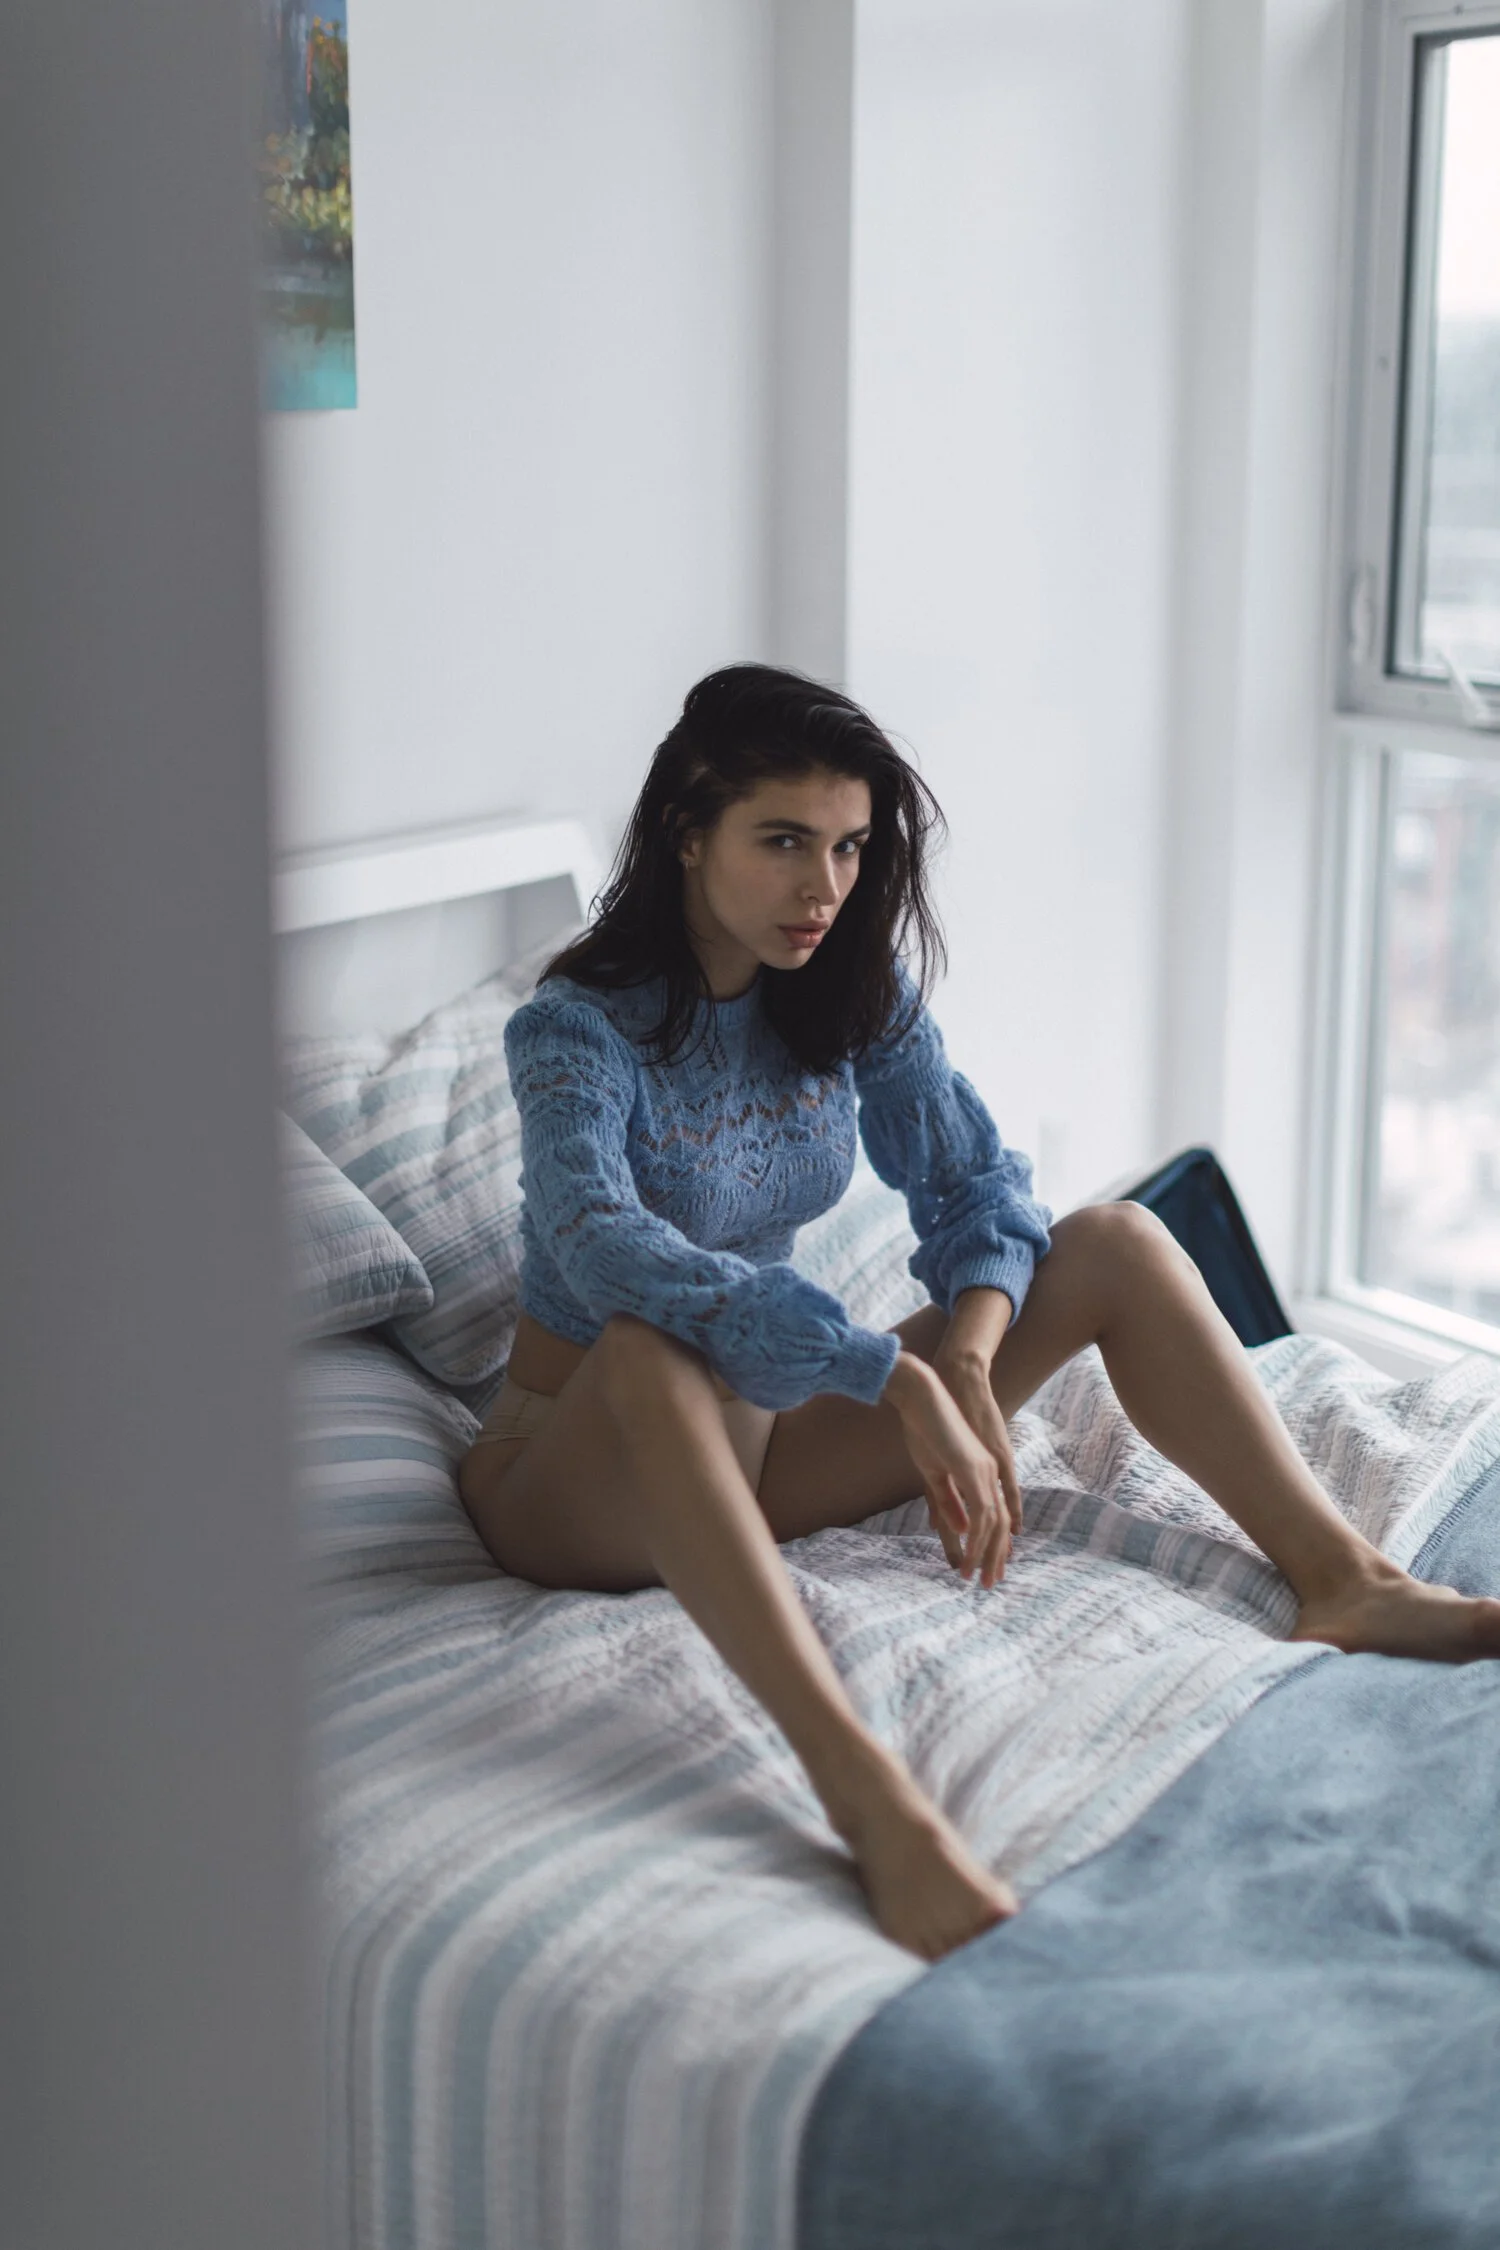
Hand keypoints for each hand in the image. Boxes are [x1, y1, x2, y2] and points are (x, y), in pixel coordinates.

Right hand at [883, 1354, 1012, 1588]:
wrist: (922, 1396)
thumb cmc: (924, 1427)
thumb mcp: (934, 1471)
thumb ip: (948, 1500)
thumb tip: (959, 1528)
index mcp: (981, 1472)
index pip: (993, 1515)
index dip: (991, 1542)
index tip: (986, 1566)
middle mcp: (989, 1474)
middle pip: (999, 1524)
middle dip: (994, 1556)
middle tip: (989, 1583)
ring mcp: (984, 1472)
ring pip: (994, 1523)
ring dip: (986, 1553)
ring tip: (977, 1577)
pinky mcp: (974, 1470)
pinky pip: (982, 1512)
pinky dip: (977, 1537)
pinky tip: (970, 1554)